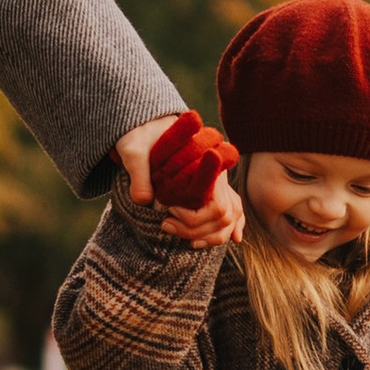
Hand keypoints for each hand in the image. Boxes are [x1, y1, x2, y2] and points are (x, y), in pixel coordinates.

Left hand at [114, 114, 245, 248]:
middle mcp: (216, 175)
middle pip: (223, 215)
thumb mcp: (134, 151)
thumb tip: (145, 200)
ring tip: (187, 240)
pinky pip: (235, 212)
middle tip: (166, 224)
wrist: (145, 129)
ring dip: (211, 236)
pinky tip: (234, 239)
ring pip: (230, 218)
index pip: (216, 204)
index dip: (194, 217)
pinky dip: (232, 227)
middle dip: (196, 229)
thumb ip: (138, 174)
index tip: (169, 210)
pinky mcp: (213, 190)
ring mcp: (218, 183)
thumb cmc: (140, 138)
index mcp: (203, 163)